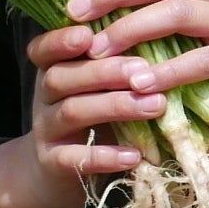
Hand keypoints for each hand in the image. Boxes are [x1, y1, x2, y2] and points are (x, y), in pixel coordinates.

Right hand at [0, 18, 168, 207]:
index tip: (87, 35)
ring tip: (155, 105)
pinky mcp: (53, 163)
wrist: (56, 172)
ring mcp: (46, 130)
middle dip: (104, 71)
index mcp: (52, 69)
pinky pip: (75, 158)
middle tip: (142, 70)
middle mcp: (44, 97)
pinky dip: (105, 156)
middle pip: (61, 77)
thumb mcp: (96, 86)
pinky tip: (134, 155)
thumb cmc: (91, 115)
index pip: (44, 49)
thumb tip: (164, 38)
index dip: (60, 40)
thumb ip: (115, 64)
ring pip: (72, 112)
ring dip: (114, 106)